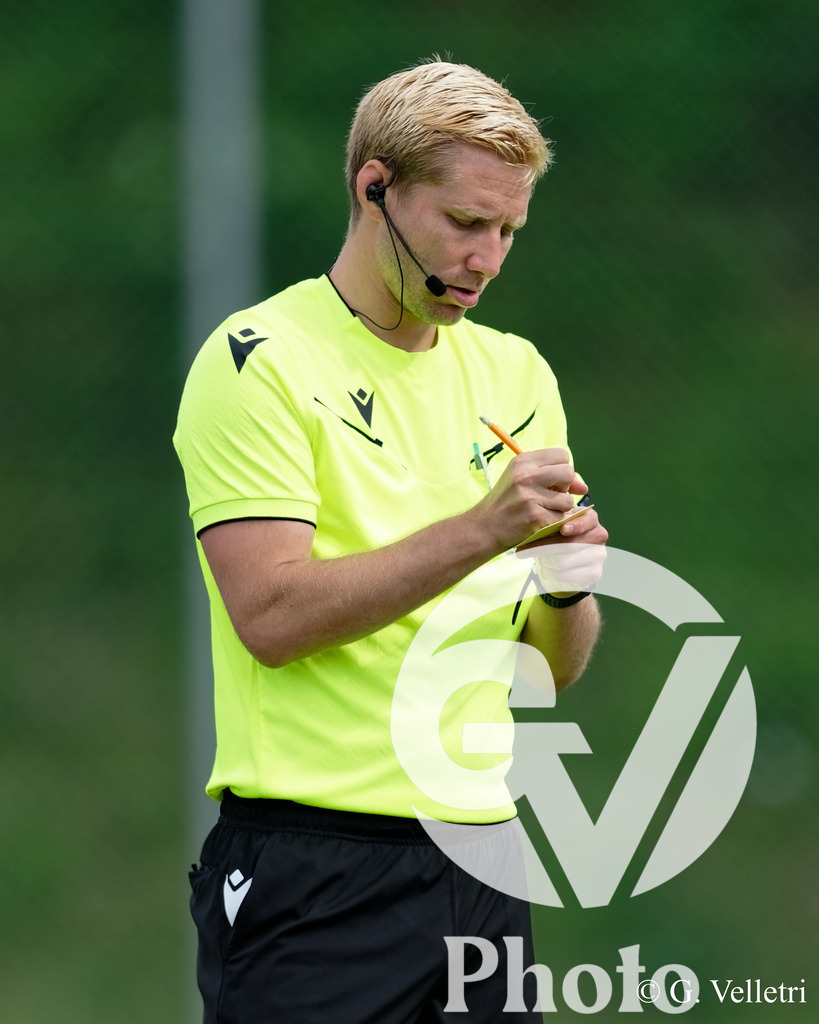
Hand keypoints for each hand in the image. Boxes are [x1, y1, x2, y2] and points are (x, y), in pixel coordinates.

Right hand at [472, 448, 588, 552]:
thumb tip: (583, 487)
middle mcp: (526, 475)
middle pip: (568, 472)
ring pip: (567, 500)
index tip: (553, 482)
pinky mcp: (534, 516)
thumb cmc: (505, 503)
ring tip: (543, 511)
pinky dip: (554, 523)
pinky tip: (540, 522)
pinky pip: (561, 518)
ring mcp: (530, 496)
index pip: (562, 455)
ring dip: (560, 509)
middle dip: (565, 487)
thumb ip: (552, 478)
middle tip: (551, 496)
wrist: (484, 528)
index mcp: (523, 461)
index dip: (562, 469)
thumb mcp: (521, 480)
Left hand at [519, 507, 608, 595]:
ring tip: (539, 560)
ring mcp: (599, 555)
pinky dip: (551, 574)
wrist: (566, 566)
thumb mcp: (553, 529)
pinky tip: (548, 571)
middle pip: (570, 543)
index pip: (588, 520)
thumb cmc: (558, 540)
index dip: (576, 525)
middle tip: (525, 551)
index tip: (563, 529)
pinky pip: (566, 575)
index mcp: (590, 519)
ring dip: (545, 562)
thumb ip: (550, 526)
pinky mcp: (594, 573)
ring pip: (564, 561)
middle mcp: (599, 535)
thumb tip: (536, 529)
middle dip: (544, 547)